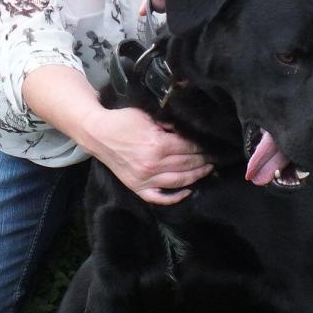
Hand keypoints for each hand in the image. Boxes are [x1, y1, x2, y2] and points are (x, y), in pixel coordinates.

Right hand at [81, 105, 213, 204]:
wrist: (97, 132)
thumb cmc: (122, 120)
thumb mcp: (146, 115)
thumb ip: (168, 123)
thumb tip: (187, 128)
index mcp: (157, 144)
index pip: (189, 147)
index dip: (202, 146)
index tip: (211, 144)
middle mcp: (153, 164)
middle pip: (187, 164)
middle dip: (203, 160)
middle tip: (214, 156)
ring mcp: (145, 178)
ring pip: (179, 181)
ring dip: (197, 176)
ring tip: (207, 169)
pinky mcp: (137, 187)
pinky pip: (160, 198)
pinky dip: (175, 197)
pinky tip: (188, 191)